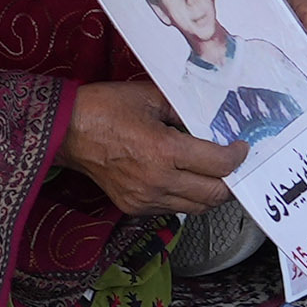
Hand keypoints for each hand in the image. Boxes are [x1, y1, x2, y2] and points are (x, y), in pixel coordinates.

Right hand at [60, 78, 242, 222]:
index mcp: (164, 150)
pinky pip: (173, 209)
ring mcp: (145, 198)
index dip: (237, 157)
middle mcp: (158, 181)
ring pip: (196, 208)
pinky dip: (185, 198)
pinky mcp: (134, 207)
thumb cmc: (103, 109)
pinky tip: (182, 180)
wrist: (66, 132)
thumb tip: (211, 118)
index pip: (219, 164)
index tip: (240, 148)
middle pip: (213, 195)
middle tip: (233, 166)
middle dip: (231, 182)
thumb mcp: (150, 96)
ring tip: (212, 175)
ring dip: (210, 193)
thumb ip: (184, 108)